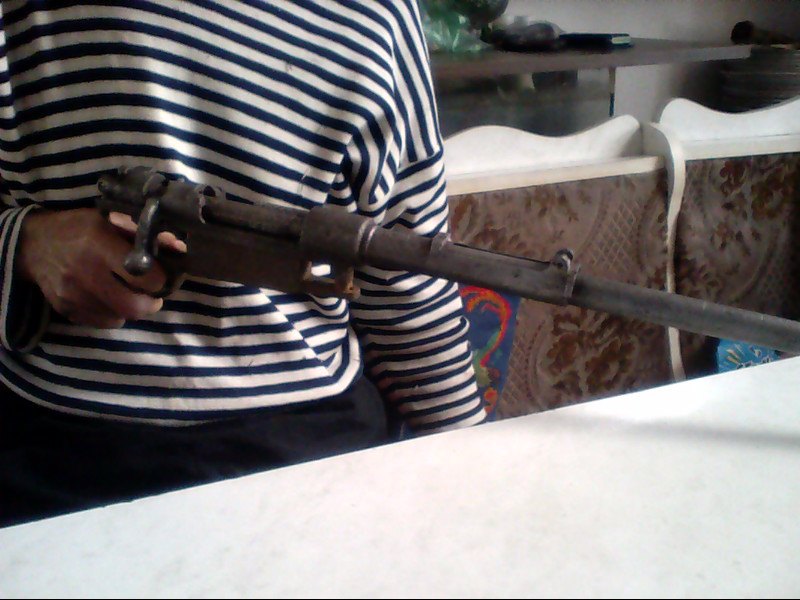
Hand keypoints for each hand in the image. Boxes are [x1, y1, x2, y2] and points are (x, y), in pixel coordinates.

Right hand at [17, 208, 168, 327]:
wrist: (33, 244)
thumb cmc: (78, 228)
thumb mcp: (109, 221)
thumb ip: (144, 235)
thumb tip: (179, 249)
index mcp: (99, 245)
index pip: (144, 276)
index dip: (159, 279)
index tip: (161, 275)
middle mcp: (85, 272)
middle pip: (133, 306)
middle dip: (151, 303)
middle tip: (152, 294)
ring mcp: (73, 295)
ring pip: (120, 317)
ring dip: (132, 309)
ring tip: (131, 294)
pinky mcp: (66, 309)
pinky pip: (103, 323)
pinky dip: (113, 314)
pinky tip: (110, 299)